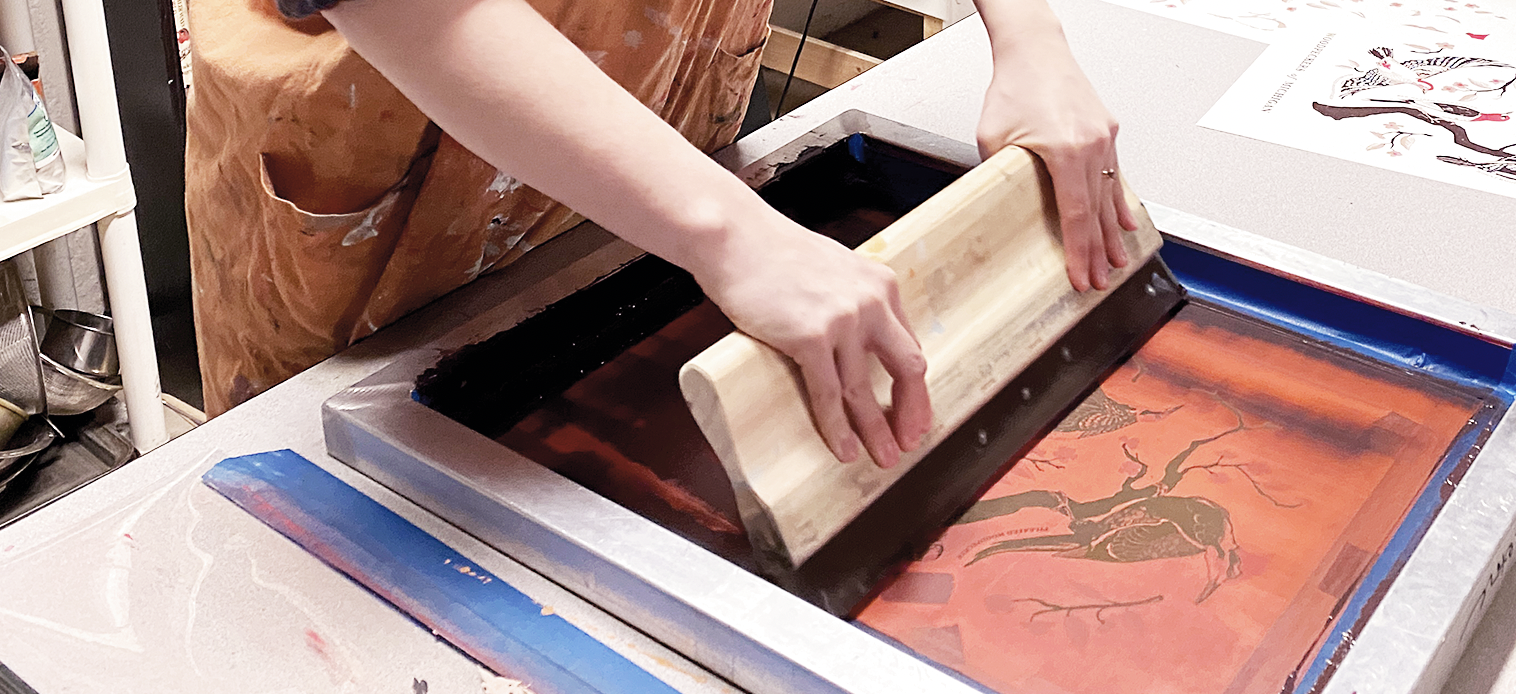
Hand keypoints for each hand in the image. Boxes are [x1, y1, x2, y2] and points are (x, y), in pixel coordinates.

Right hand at [694, 213, 932, 468]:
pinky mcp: (809, 336)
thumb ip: (852, 301)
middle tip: (908, 442)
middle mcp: (871, 302)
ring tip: (881, 458)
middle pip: (907, 370)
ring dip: (875, 431)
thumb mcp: (833, 269)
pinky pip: (829, 393)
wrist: (735, 237)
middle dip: (910, 413)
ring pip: (864, 390)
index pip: (909, 346)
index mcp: (881, 285)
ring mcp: (842, 320)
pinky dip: (837, 426)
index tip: (914, 413)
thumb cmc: (773, 254)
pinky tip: (844, 447)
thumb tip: (855, 344)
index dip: (915, 388)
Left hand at [974, 22, 1138, 291]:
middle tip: (1100, 281)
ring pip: (1111, 197)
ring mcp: (1104, 139)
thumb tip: (1001, 210)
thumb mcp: (994, 139)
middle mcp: (1092, 146)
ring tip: (1117, 262)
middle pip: (1097, 213)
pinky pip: (1115, 176)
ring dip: (1113, 234)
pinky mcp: (1107, 132)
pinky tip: (1125, 224)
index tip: (1080, 276)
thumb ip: (1002, 179)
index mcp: (1066, 151)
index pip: (1075, 215)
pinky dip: (1119, 203)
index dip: (1078, 251)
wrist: (1036, 51)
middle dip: (1098, 252)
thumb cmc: (1013, 88)